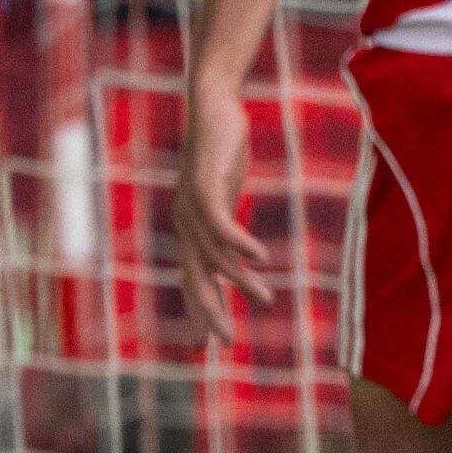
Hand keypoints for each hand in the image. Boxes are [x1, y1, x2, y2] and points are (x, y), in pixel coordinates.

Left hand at [171, 77, 267, 343]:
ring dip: (240, 280)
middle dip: (210, 311)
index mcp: (190, 229)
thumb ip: (225, 221)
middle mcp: (186, 224)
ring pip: (214, 256)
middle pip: (196, 279)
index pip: (194, 280)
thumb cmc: (221, 149)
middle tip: (226, 341)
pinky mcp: (206, 188)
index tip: (206, 344)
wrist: (211, 108)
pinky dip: (240, 245)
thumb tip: (237, 248)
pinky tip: (261, 259)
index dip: (200, 312)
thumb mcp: (224, 192)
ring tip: (265, 299)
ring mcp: (193, 208)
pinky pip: (223, 225)